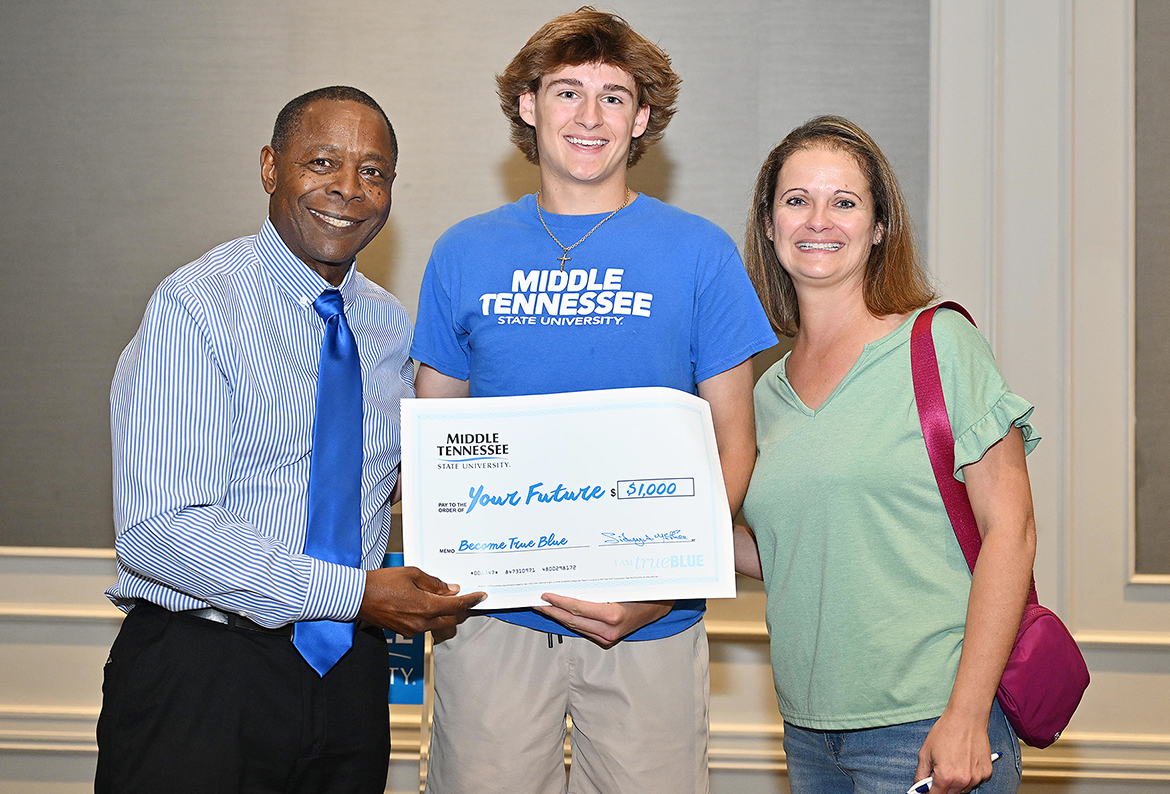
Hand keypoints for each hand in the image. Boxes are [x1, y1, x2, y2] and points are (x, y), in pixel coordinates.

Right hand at [356, 567, 484, 635]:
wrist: (357, 597)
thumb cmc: (381, 583)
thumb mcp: (411, 574)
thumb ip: (434, 583)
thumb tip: (450, 589)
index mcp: (426, 607)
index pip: (457, 606)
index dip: (471, 600)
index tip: (481, 597)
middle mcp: (422, 622)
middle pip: (451, 619)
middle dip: (459, 608)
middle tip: (463, 597)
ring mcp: (413, 630)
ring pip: (438, 623)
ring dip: (444, 613)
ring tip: (441, 597)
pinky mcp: (405, 632)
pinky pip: (425, 626)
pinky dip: (431, 616)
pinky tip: (426, 604)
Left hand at [534, 594, 672, 647]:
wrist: (659, 607)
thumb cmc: (643, 592)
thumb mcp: (622, 584)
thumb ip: (599, 585)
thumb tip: (573, 577)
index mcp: (612, 615)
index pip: (577, 608)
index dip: (559, 602)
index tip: (545, 595)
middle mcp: (608, 630)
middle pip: (572, 620)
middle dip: (552, 610)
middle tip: (536, 602)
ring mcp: (607, 637)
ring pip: (575, 626)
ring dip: (558, 616)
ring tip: (545, 607)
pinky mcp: (607, 640)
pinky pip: (583, 629)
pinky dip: (570, 621)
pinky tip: (561, 614)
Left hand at [915, 709, 993, 793]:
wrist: (967, 718)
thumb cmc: (946, 731)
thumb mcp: (926, 751)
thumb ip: (921, 773)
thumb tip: (919, 786)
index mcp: (945, 776)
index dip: (929, 793)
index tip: (927, 790)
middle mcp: (962, 780)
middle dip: (942, 787)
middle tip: (939, 773)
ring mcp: (976, 777)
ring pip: (963, 789)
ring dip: (956, 783)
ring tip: (952, 763)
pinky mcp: (986, 772)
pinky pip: (975, 781)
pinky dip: (968, 776)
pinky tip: (964, 761)